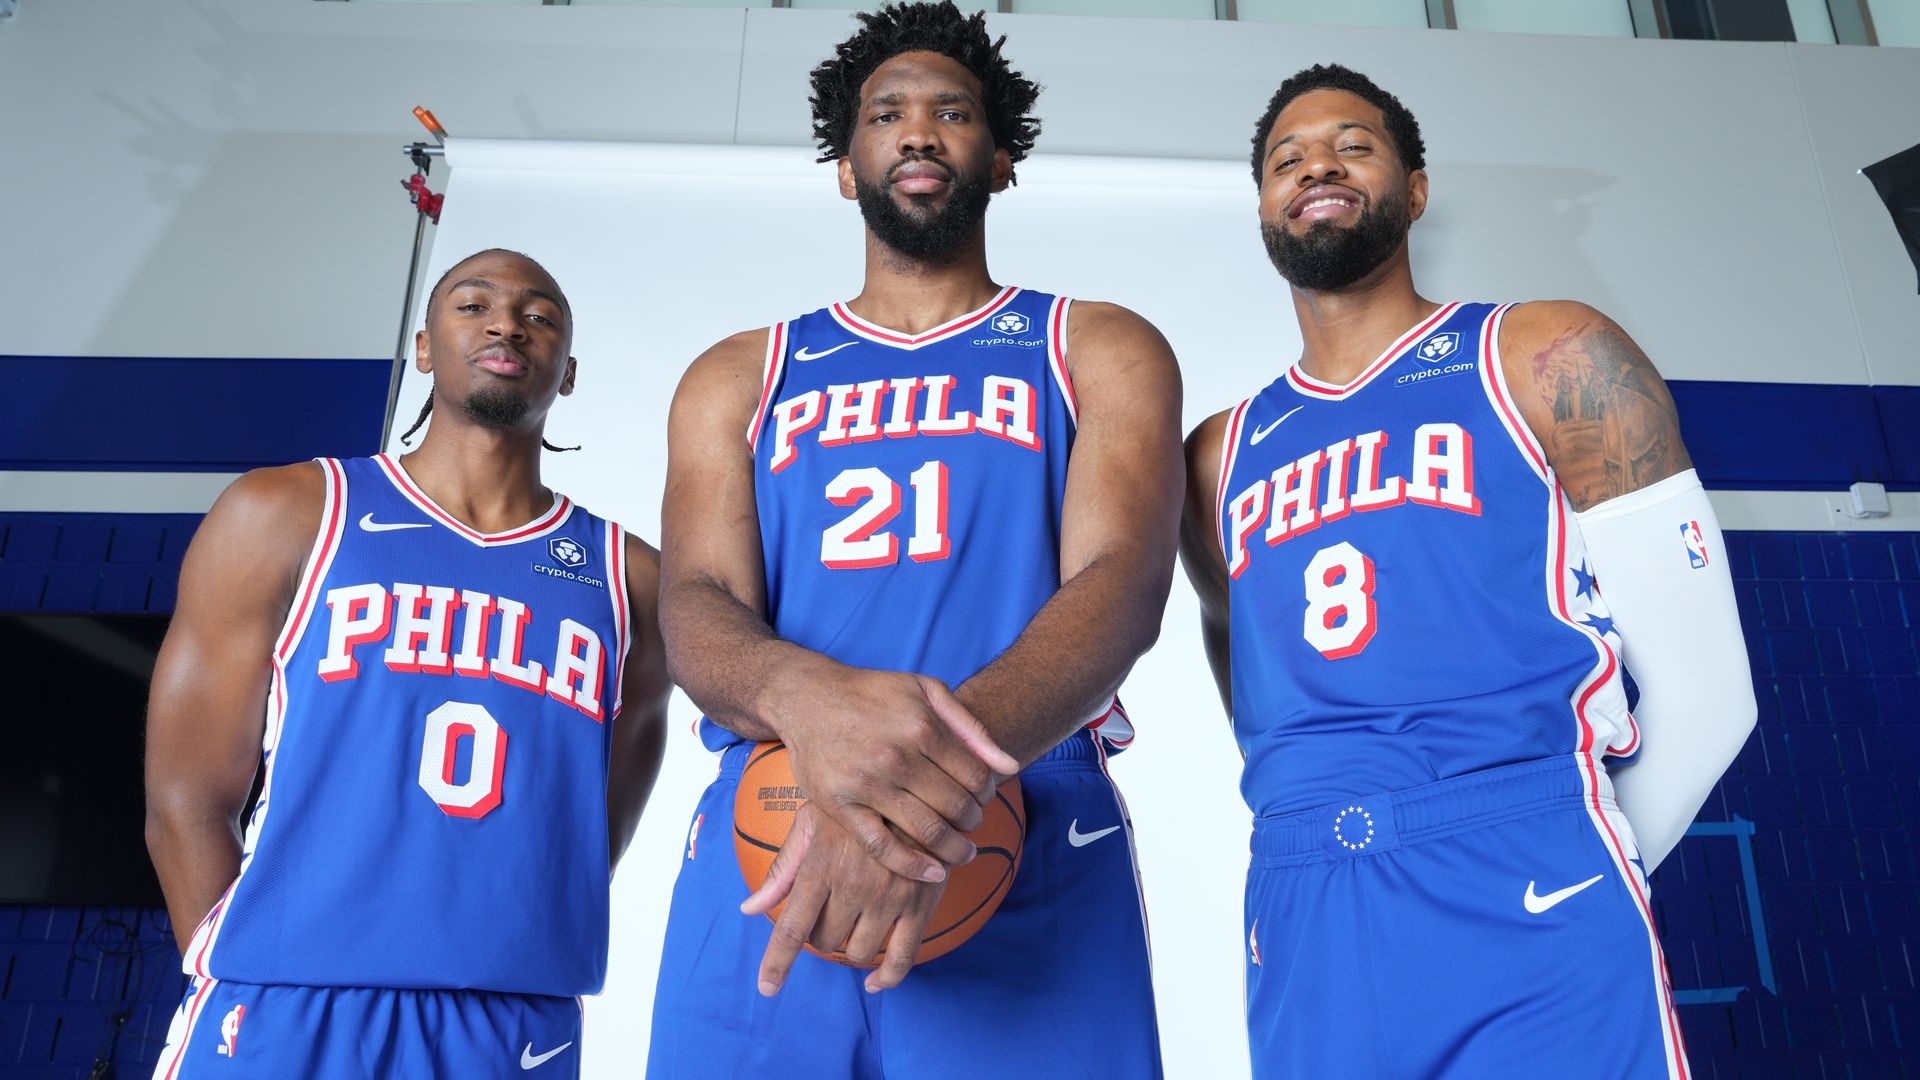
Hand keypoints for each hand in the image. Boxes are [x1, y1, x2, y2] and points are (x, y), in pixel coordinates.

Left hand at [741, 804, 945, 994]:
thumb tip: (749, 909)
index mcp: (821, 866)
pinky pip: (902, 958)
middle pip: (825, 940)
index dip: (777, 963)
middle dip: (822, 933)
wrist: (919, 787)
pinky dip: (887, 977)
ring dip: (852, 946)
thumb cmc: (858, 803)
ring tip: (857, 921)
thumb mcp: (813, 823)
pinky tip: (876, 980)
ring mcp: (888, 898)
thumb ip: (783, 869)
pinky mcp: (920, 905)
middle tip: (831, 911)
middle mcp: (853, 886)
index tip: (768, 988)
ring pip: (860, 952)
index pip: (792, 928)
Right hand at [776, 667, 1016, 883]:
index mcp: (922, 727)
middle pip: (956, 807)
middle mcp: (896, 756)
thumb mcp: (927, 691)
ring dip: (954, 849)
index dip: (988, 794)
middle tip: (972, 825)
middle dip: (973, 822)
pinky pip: (882, 847)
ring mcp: (867, 784)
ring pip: (926, 831)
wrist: (808, 698)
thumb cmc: (873, 694)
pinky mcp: (840, 806)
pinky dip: (913, 866)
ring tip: (962, 852)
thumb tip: (1011, 767)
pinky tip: (933, 873)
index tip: (983, 800)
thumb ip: (971, 728)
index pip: (976, 777)